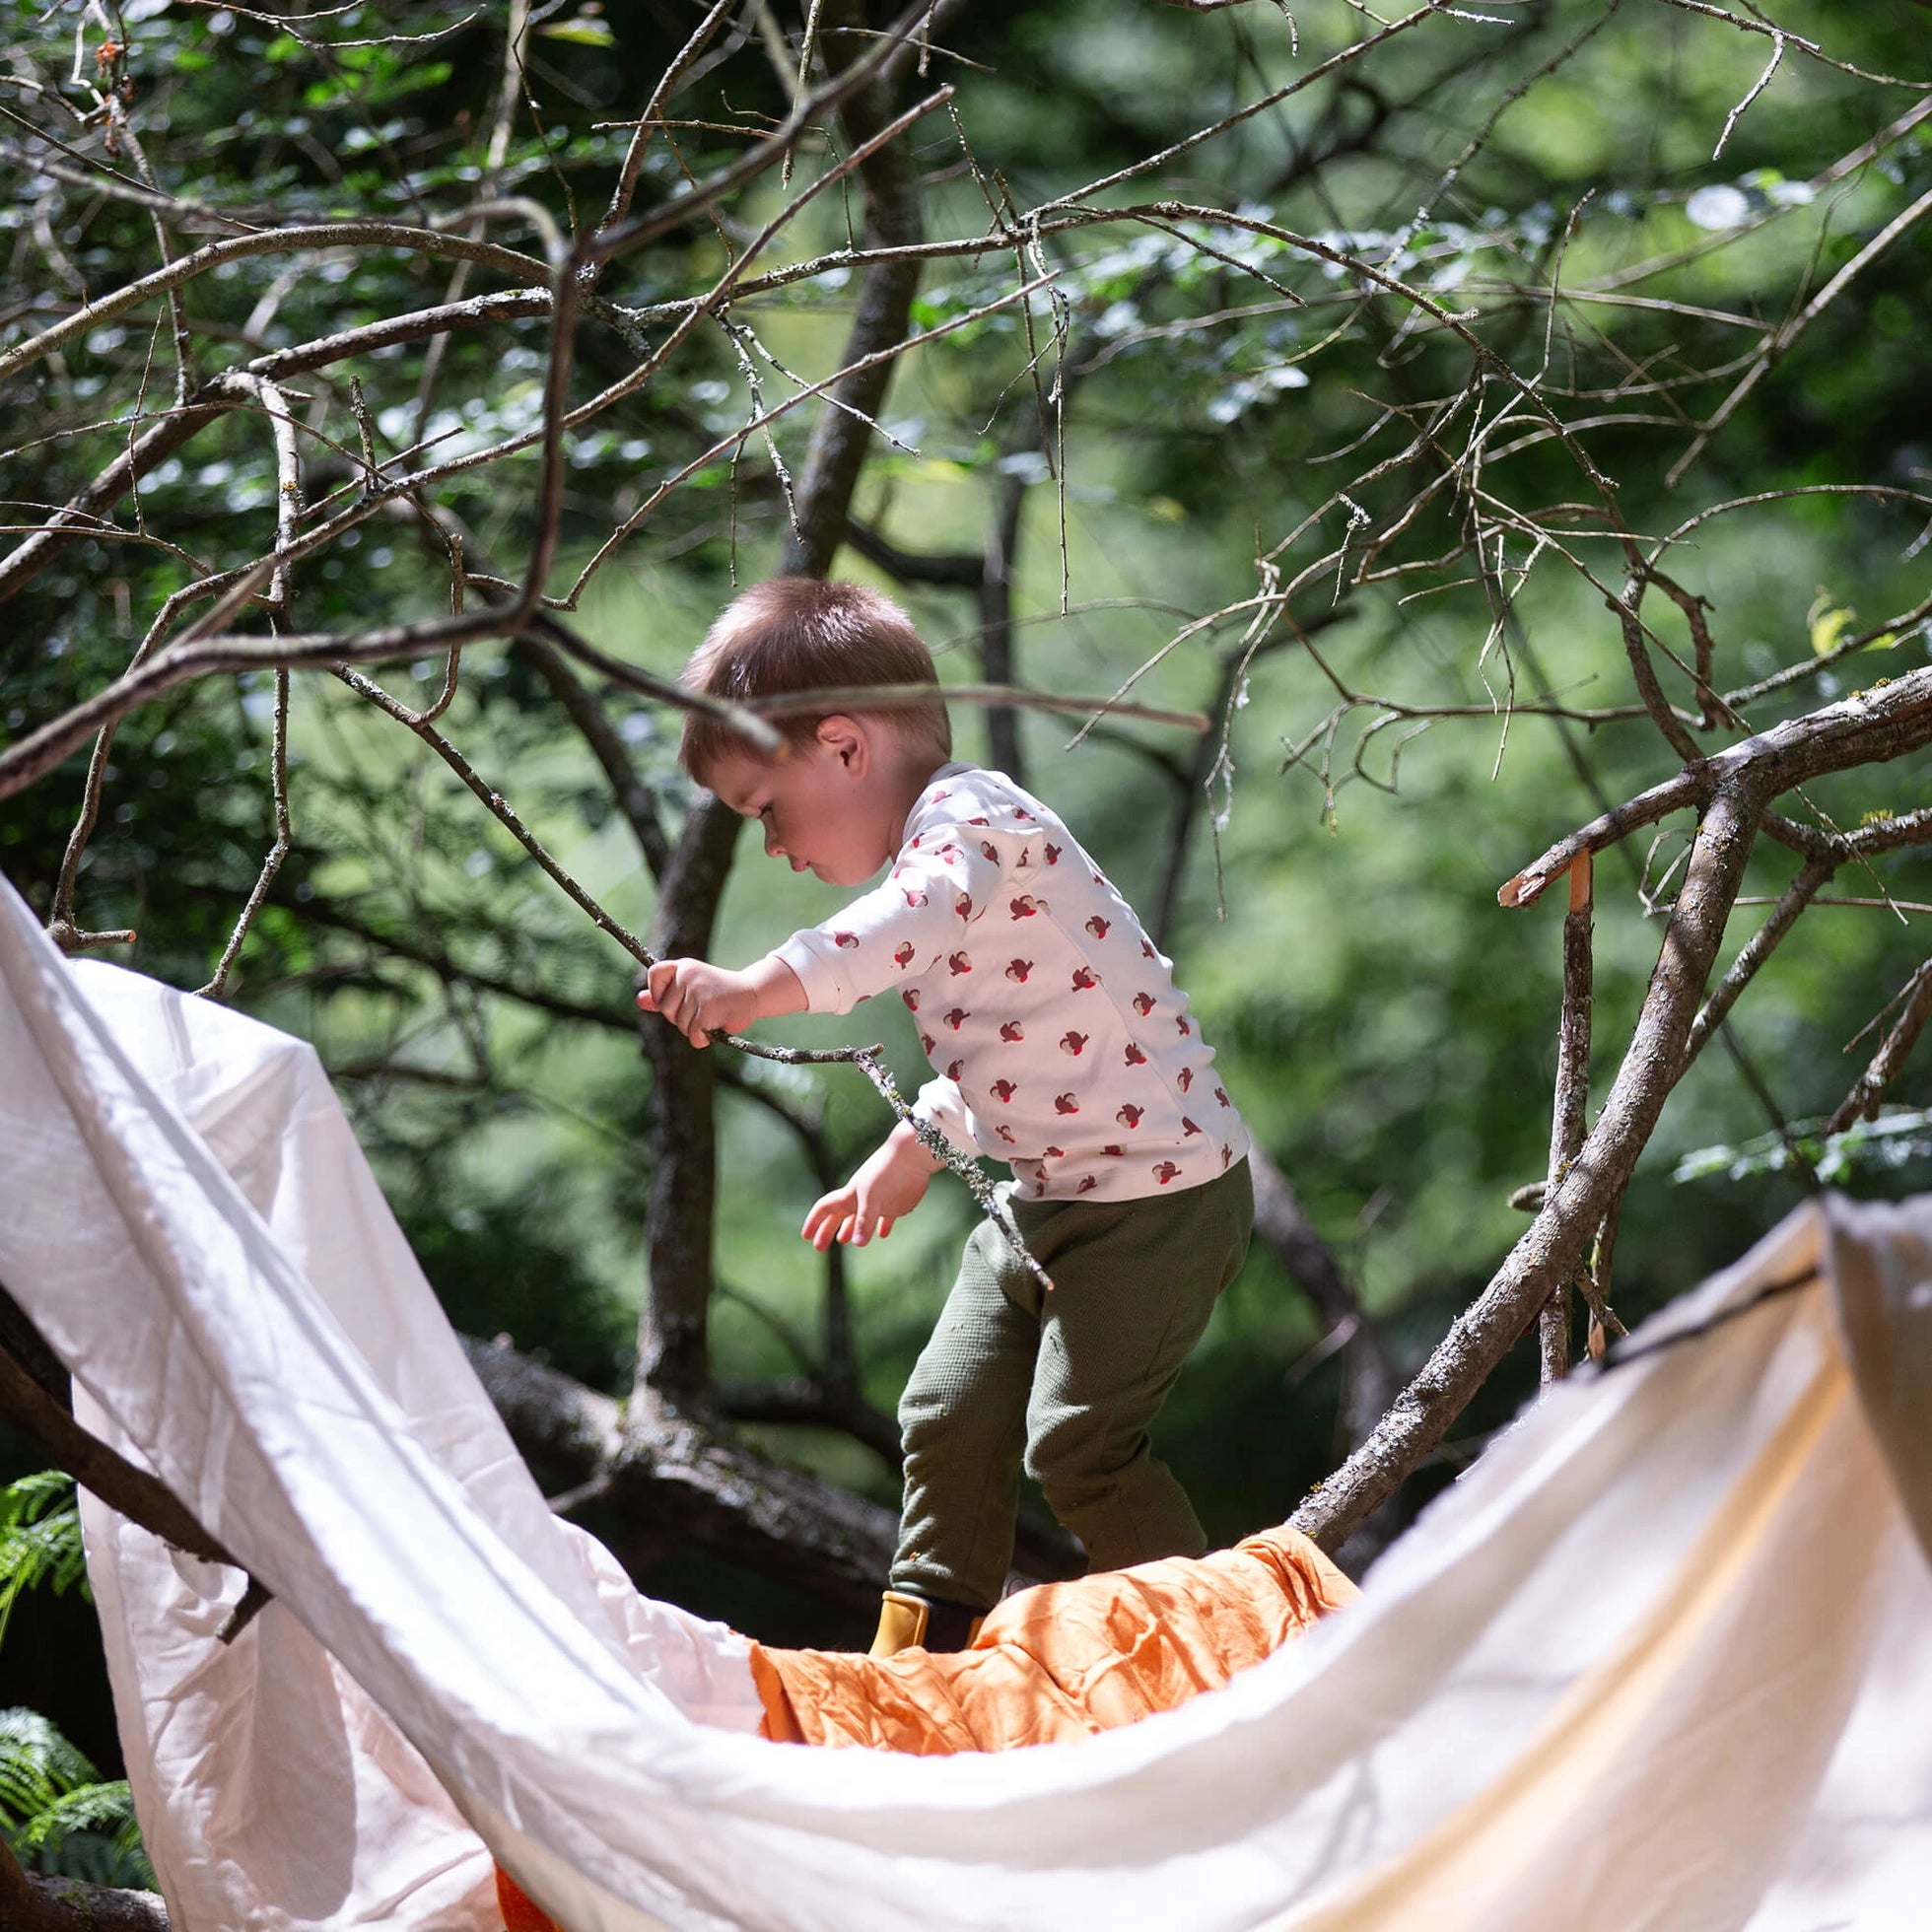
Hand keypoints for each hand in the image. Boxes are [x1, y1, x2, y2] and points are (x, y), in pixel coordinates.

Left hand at [637, 959, 760, 1046]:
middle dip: (680, 1018)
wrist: (752, 993)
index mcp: (684, 967)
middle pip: (666, 1009)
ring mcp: (698, 992)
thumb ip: (665, 994)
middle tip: (700, 1012)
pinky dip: (701, 1038)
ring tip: (711, 1018)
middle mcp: (689, 976)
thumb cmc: (719, 992)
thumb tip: (639, 1000)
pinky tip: (714, 1028)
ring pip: (680, 1024)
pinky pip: (693, 1034)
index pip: (655, 974)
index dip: (658, 992)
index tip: (673, 1000)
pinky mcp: (708, 1010)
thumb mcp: (691, 987)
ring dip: (693, 1029)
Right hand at [802, 1123, 940, 1248]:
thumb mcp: (873, 1199)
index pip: (825, 1208)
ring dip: (850, 1228)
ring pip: (859, 1217)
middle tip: (819, 1247)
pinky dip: (882, 1226)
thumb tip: (857, 1243)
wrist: (912, 1156)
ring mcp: (877, 1200)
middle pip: (838, 1215)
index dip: (814, 1222)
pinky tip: (883, 1235)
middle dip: (828, 1230)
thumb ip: (865, 1221)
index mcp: (849, 1195)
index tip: (806, 1236)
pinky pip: (885, 1217)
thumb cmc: (888, 1174)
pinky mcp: (895, 1203)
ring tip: (845, 1240)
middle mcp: (860, 1198)